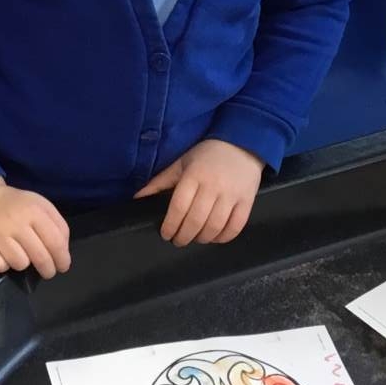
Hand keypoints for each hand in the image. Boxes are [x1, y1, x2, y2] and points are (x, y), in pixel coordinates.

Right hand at [0, 176, 70, 277]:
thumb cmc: (14, 205)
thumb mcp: (40, 204)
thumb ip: (57, 224)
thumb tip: (63, 251)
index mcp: (34, 210)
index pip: (56, 242)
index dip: (62, 259)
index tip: (62, 266)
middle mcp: (15, 222)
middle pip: (40, 257)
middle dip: (48, 270)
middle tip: (47, 271)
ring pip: (20, 264)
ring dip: (22, 263)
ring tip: (20, 255)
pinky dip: (2, 265)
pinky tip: (1, 255)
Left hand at [135, 139, 263, 246]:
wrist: (242, 143)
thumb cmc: (207, 154)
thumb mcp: (181, 163)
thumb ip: (160, 182)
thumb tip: (138, 198)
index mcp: (194, 175)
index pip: (178, 207)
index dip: (170, 225)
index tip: (166, 234)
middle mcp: (213, 186)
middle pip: (196, 220)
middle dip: (184, 236)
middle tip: (178, 240)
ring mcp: (232, 194)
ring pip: (215, 226)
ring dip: (202, 238)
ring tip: (195, 238)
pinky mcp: (247, 201)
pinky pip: (236, 227)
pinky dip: (223, 237)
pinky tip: (214, 237)